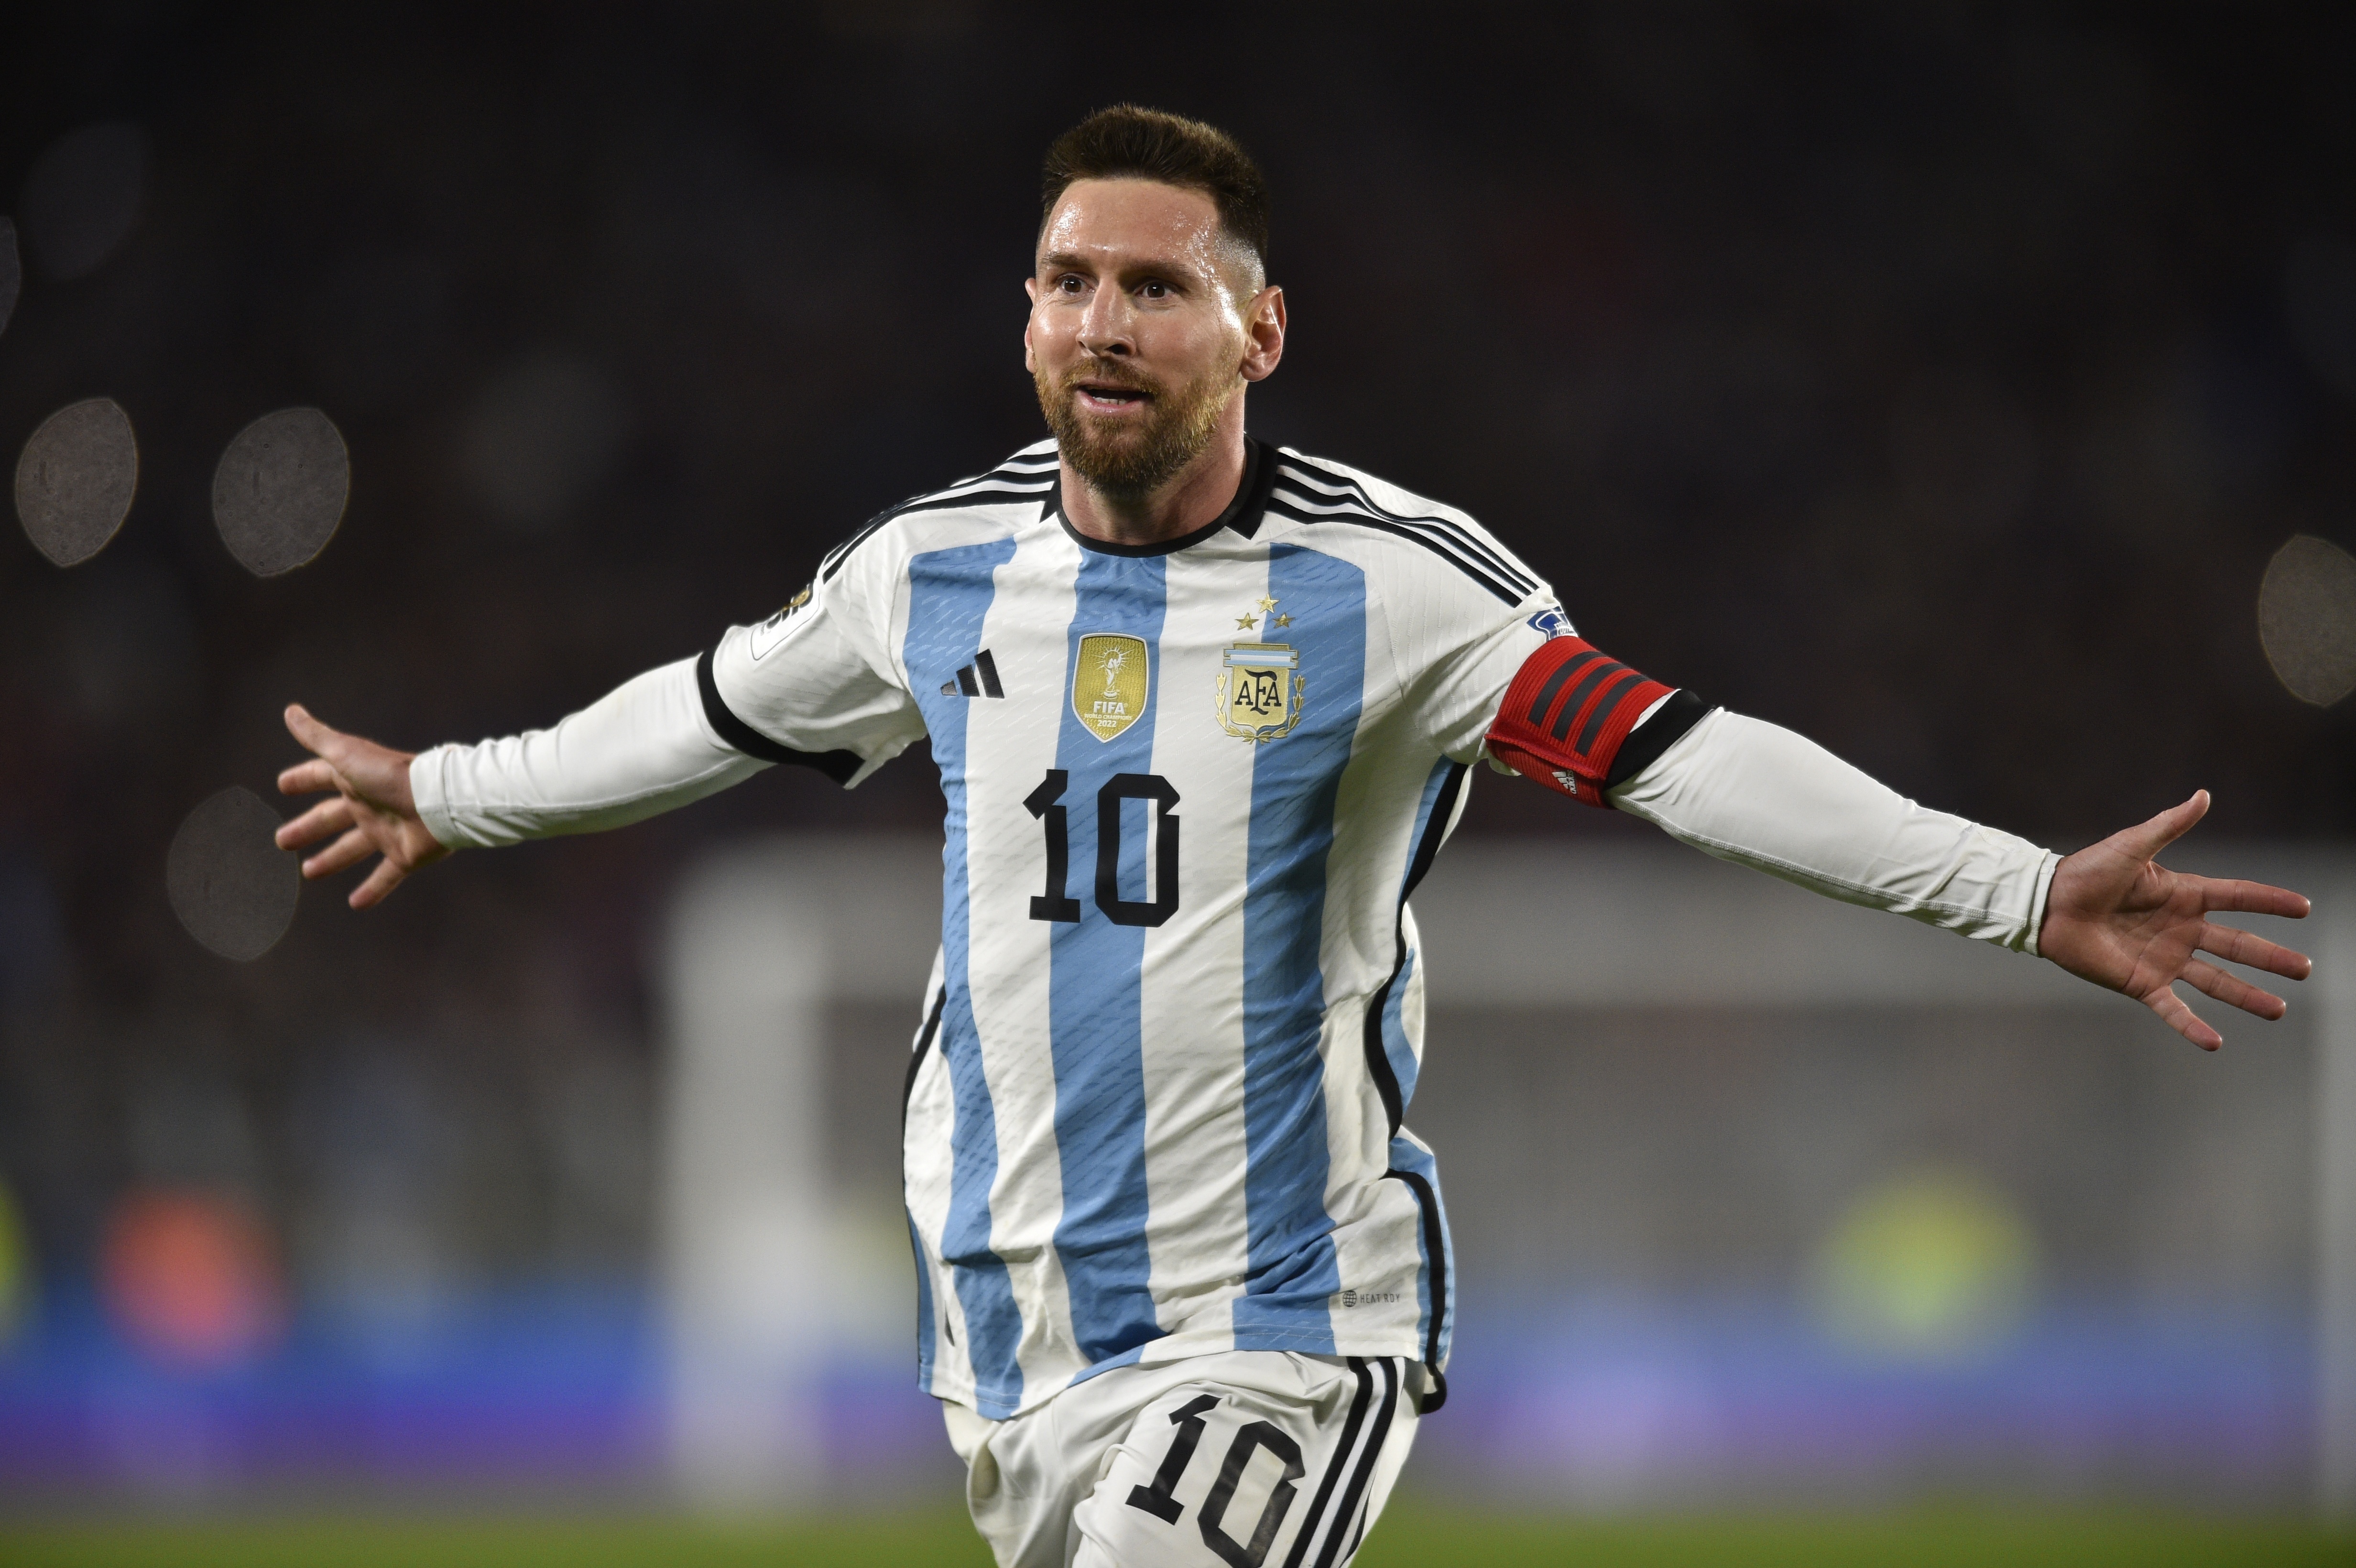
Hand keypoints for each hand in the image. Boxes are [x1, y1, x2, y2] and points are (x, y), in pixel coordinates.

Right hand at [274, 704, 449, 907]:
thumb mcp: (346, 754)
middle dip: (307, 828)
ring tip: (308, 873)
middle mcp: (369, 805)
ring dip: (331, 859)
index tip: (282, 785)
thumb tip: (289, 710)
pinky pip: (387, 876)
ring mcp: (387, 831)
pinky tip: (356, 904)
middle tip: (281, 841)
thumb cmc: (391, 775)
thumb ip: (317, 736)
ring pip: (353, 848)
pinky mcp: (405, 855)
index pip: (321, 777)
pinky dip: (373, 890)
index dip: (302, 779)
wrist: (439, 801)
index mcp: (355, 779)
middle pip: (331, 818)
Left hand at [2038, 790, 2310, 1049]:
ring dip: (2246, 995)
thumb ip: (2170, 826)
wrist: (2048, 904)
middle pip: (2237, 944)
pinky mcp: (2141, 982)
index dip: (2269, 901)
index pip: (2237, 898)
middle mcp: (2181, 929)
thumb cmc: (2087, 871)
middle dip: (2271, 957)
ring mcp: (2164, 958)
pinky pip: (2172, 1007)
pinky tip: (2214, 1042)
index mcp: (2183, 895)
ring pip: (2215, 981)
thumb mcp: (2132, 846)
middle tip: (2305, 969)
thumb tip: (2203, 795)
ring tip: (2278, 1009)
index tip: (2303, 907)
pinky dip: (2191, 1026)